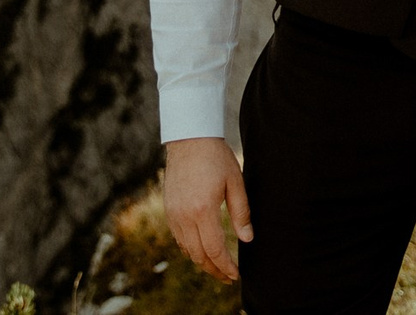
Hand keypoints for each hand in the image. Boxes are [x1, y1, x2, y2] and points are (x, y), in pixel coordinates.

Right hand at [164, 137, 252, 281]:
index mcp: (203, 210)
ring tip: (218, 267)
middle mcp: (184, 216)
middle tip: (228, 277)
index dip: (226, 266)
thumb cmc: (216, 158)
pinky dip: (191, 249)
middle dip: (215, 270)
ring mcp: (173, 214)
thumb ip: (241, 212)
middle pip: (199, 255)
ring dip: (202, 262)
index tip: (236, 274)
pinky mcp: (168, 211)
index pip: (215, 249)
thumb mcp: (235, 182)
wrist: (189, 139)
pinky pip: (179, 239)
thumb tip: (247, 239)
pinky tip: (202, 250)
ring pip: (187, 250)